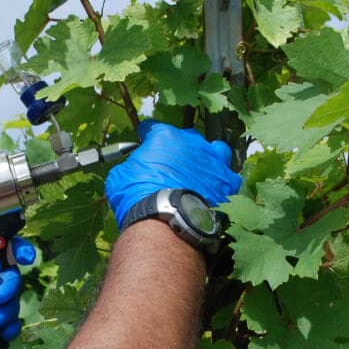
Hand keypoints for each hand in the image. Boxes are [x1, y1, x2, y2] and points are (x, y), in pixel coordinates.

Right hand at [104, 120, 242, 226]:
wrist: (166, 220)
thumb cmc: (138, 198)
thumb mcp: (119, 178)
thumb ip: (129, 166)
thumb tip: (129, 169)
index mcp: (164, 136)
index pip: (153, 127)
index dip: (147, 135)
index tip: (144, 142)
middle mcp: (192, 142)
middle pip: (186, 137)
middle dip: (178, 148)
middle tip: (170, 165)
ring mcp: (212, 161)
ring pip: (215, 151)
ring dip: (208, 159)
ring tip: (199, 173)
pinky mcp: (226, 183)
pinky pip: (229, 178)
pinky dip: (222, 183)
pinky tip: (214, 191)